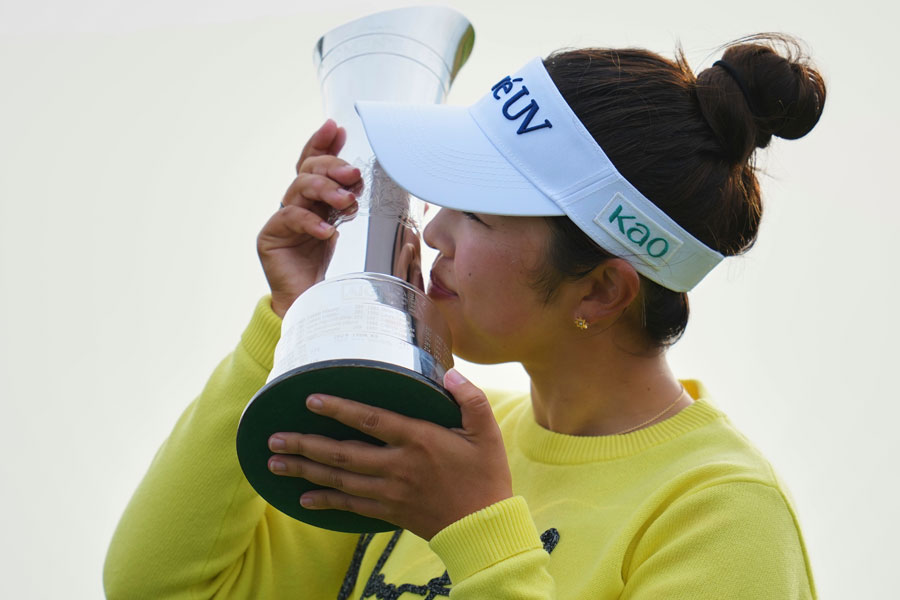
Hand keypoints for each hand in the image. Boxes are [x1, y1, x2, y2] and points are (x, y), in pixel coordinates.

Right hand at [257, 119, 362, 317]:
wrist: (309, 305)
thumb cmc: (328, 269)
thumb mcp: (342, 228)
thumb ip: (348, 200)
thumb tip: (362, 175)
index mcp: (310, 200)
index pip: (312, 163)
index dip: (321, 142)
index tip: (336, 126)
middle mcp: (293, 205)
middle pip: (307, 170)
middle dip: (332, 166)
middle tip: (354, 174)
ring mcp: (279, 220)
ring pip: (299, 188)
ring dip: (327, 191)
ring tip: (348, 204)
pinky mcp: (269, 238)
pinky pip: (291, 218)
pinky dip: (312, 222)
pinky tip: (329, 231)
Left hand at [266, 369, 513, 539]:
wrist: (484, 527)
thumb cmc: (486, 475)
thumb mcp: (487, 432)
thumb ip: (470, 399)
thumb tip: (449, 373)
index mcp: (418, 441)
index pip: (371, 420)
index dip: (339, 409)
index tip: (311, 399)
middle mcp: (398, 466)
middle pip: (342, 454)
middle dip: (305, 444)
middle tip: (273, 437)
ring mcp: (390, 491)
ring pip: (339, 480)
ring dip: (305, 470)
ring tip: (275, 462)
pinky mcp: (389, 511)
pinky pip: (350, 506)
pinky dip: (325, 502)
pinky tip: (303, 499)